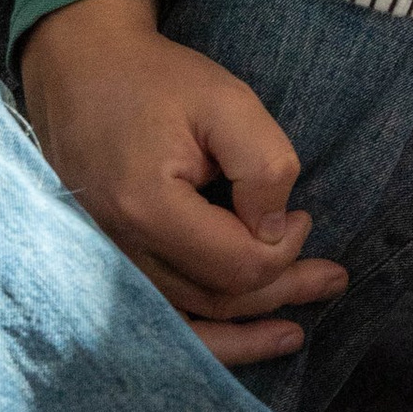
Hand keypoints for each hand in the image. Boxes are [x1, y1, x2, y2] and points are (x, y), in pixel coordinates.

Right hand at [21, 0, 346, 366]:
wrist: (80, 69)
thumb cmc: (156, 80)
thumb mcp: (226, 100)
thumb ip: (263, 163)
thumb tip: (275, 229)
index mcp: (149, 206)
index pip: (237, 263)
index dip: (283, 249)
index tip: (303, 214)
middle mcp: (123, 248)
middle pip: (219, 298)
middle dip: (283, 290)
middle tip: (331, 276)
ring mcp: (110, 262)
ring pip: (192, 320)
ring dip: (252, 322)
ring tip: (301, 326)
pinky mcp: (109, 263)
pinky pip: (160, 320)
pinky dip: (206, 339)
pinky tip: (245, 341)